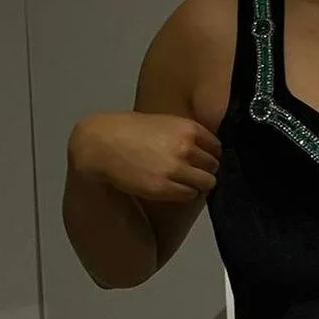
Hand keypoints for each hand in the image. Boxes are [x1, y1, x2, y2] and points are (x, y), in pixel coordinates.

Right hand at [69, 112, 221, 202]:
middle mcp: (185, 148)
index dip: (210, 155)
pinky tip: (173, 187)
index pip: (217, 147)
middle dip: (206, 170)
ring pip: (206, 183)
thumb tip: (207, 150)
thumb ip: (186, 134)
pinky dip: (185, 194)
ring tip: (183, 181)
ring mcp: (175, 169)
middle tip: (193, 172)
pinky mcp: (163, 187)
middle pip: (214, 167)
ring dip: (198, 184)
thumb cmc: (130, 130)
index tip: (203, 159)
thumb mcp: (163, 122)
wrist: (101, 144)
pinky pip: (189, 195)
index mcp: (188, 128)